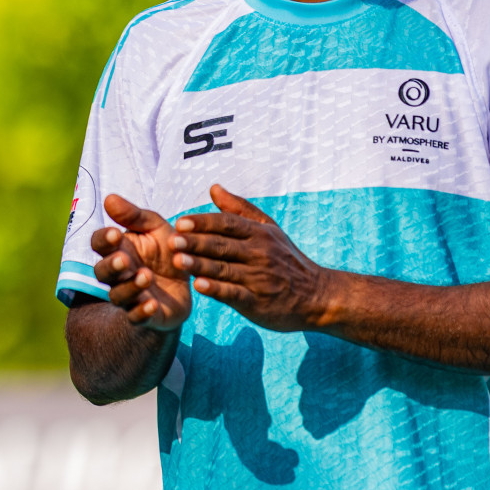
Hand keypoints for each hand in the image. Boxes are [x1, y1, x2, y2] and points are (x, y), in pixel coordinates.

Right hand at [91, 193, 190, 329]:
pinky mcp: (146, 315)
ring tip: (146, 277)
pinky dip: (142, 312)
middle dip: (111, 266)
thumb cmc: (166, 251)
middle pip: (102, 272)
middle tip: (125, 260)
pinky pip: (136, 317)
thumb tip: (109, 198)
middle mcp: (118, 274)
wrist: (188, 285)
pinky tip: (152, 304)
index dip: (104, 241)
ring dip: (129, 287)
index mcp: (119, 249)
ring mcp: (130, 296)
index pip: (99, 244)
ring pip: (117, 295)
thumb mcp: (156, 229)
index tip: (116, 234)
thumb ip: (135, 216)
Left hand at [171, 184, 332, 330]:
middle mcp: (259, 254)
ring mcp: (258, 278)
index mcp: (259, 234)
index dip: (204, 223)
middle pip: (222, 246)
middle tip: (172, 240)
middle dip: (196, 243)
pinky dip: (216, 290)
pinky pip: (234, 294)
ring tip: (177, 261)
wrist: (317, 296)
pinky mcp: (257, 301)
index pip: (227, 224)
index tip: (181, 222)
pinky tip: (199, 286)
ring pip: (224, 269)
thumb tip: (214, 188)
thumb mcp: (269, 229)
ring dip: (200, 265)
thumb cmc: (286, 259)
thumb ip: (239, 209)